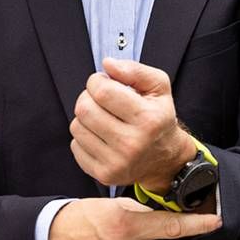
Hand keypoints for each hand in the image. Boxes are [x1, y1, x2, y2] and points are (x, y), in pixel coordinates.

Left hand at [70, 58, 196, 189]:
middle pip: (85, 109)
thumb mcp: (159, 87)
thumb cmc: (159, 118)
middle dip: (88, 97)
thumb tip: (108, 64)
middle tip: (100, 99)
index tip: (104, 82)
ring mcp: (117, 162)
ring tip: (101, 117)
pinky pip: (75, 146)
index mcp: (148, 119)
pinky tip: (100, 135)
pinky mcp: (104, 175)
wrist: (164, 159)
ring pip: (77, 126)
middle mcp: (133, 143)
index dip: (97, 81)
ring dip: (85, 117)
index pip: (103, 91)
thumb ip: (135, 70)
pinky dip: (84, 136)